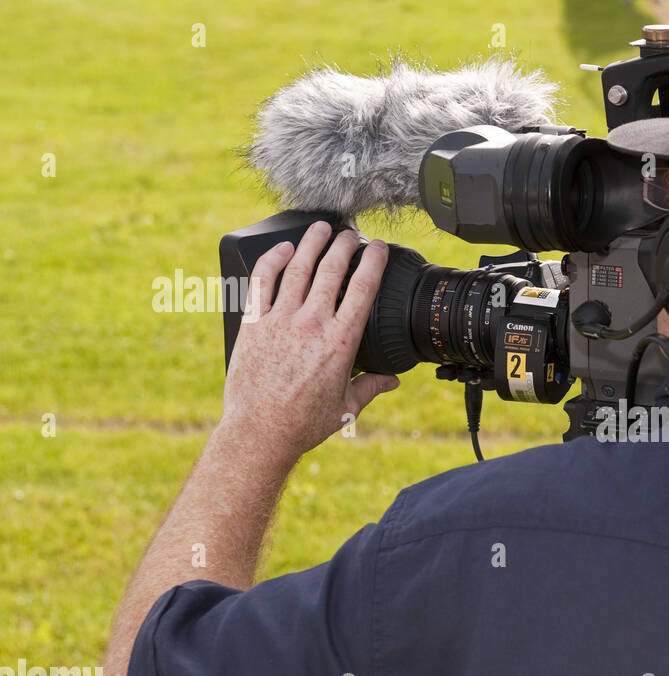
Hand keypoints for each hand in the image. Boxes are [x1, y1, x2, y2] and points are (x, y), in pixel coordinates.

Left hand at [219, 221, 397, 468]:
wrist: (259, 432)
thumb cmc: (303, 424)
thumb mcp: (346, 408)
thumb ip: (371, 387)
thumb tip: (393, 381)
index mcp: (341, 343)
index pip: (363, 289)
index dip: (374, 262)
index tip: (379, 247)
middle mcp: (311, 325)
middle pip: (331, 270)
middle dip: (344, 245)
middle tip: (351, 233)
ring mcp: (280, 321)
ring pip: (298, 268)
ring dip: (311, 243)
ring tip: (320, 229)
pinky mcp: (254, 323)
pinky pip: (262, 281)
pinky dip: (272, 260)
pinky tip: (282, 249)